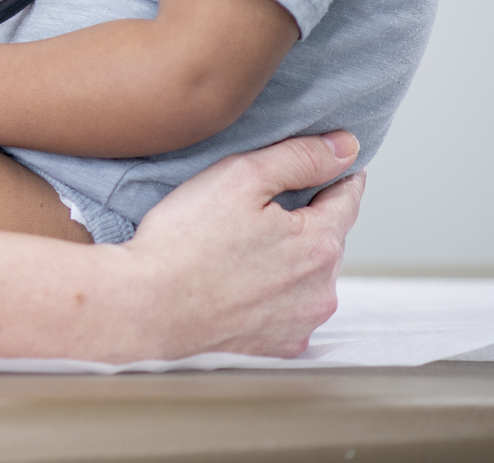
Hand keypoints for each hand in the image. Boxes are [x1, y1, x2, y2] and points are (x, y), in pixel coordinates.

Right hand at [119, 133, 362, 358]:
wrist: (146, 308)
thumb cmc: (184, 242)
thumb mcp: (238, 177)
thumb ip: (298, 158)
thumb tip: (346, 147)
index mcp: (319, 243)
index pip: (347, 199)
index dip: (335, 176)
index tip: (322, 166)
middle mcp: (321, 289)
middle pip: (326, 239)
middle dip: (303, 222)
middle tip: (257, 210)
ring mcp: (301, 323)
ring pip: (309, 278)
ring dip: (290, 262)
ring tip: (242, 250)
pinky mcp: (279, 347)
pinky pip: (288, 312)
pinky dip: (273, 297)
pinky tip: (239, 286)